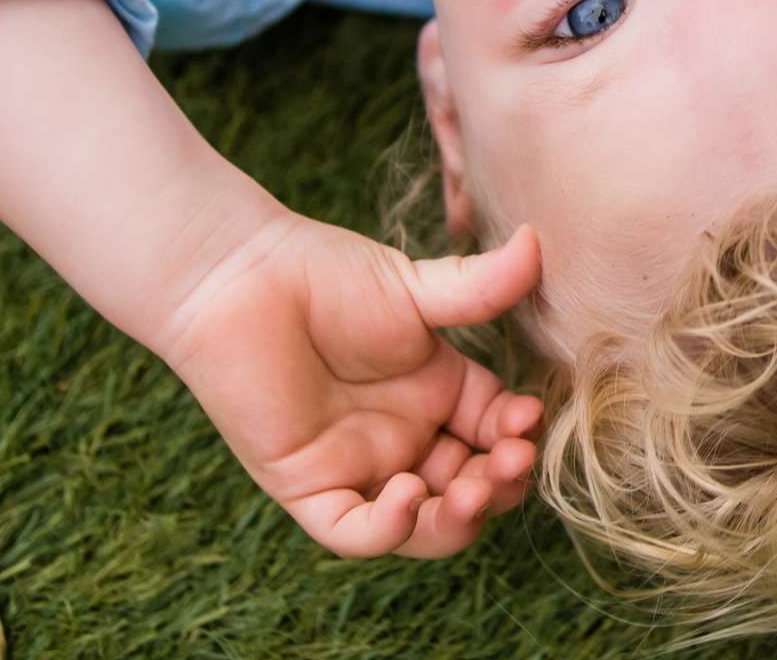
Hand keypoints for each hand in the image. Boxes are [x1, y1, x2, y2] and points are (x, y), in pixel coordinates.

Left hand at [150, 212, 545, 558]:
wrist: (239, 277)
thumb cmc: (322, 274)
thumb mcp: (414, 286)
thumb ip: (477, 286)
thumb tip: (536, 243)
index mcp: (437, 395)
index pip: (496, 434)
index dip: (518, 436)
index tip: (528, 417)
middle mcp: (404, 439)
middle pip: (469, 490)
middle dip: (499, 486)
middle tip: (510, 460)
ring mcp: (358, 468)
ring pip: (422, 525)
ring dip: (457, 519)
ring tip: (475, 488)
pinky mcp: (308, 488)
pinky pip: (355, 533)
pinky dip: (389, 529)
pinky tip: (408, 491)